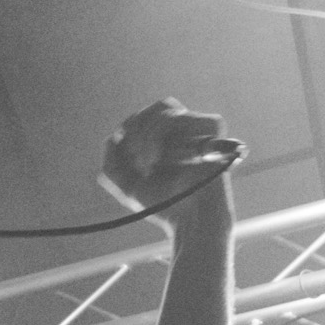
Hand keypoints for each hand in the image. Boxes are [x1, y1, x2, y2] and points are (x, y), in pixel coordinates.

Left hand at [99, 99, 242, 230]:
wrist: (191, 218)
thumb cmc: (165, 204)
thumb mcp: (130, 188)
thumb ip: (113, 166)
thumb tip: (111, 138)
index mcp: (167, 137)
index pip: (147, 114)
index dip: (132, 126)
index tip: (126, 149)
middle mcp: (185, 129)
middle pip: (159, 107)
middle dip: (140, 132)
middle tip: (140, 161)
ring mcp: (199, 127)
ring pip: (168, 114)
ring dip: (152, 140)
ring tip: (155, 166)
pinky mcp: (213, 129)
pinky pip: (187, 119)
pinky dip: (174, 141)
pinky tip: (175, 161)